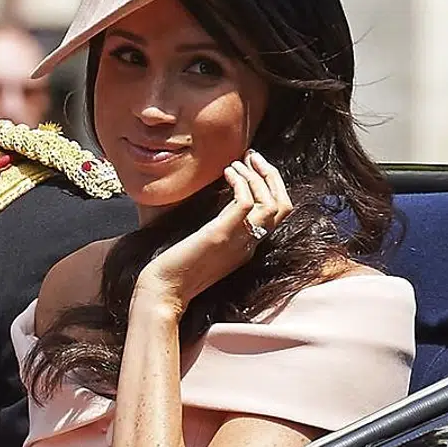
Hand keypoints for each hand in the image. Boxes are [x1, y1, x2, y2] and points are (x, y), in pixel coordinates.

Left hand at [134, 150, 292, 314]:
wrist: (164, 290)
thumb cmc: (177, 268)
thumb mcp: (207, 245)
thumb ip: (219, 226)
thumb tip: (216, 200)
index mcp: (248, 247)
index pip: (278, 214)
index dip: (272, 186)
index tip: (254, 166)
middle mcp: (249, 244)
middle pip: (283, 207)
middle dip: (271, 176)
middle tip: (253, 155)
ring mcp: (238, 241)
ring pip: (271, 205)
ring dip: (257, 176)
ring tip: (237, 161)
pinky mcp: (220, 235)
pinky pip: (245, 203)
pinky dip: (240, 182)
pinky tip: (226, 173)